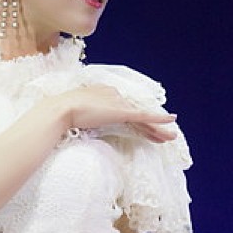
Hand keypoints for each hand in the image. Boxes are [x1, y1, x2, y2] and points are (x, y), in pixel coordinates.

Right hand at [57, 85, 177, 143]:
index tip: (143, 132)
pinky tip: (171, 120)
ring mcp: (119, 104)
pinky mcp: (122, 111)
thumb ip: (87, 114)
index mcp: (106, 95)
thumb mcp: (78, 112)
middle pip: (137, 115)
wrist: (62, 109)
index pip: (126, 112)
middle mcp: (116, 96)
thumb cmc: (64, 112)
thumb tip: (86, 121)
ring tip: (171, 136)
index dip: (136, 124)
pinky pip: (144, 116)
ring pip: (143, 118)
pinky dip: (158, 118)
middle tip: (162, 137)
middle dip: (150, 128)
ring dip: (157, 129)